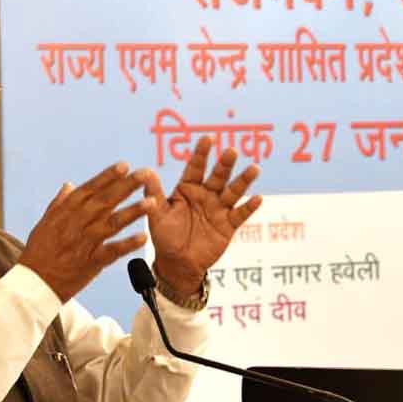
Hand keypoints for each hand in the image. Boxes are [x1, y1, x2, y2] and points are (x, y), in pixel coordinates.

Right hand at [19, 162, 155, 301]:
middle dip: (125, 186)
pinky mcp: (90, 263)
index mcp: (64, 214)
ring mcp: (83, 244)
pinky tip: (143, 237)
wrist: (32, 285)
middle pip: (103, 202)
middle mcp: (75, 225)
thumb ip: (59, 203)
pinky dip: (127, 244)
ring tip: (151, 202)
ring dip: (132, 212)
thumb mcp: (44, 224)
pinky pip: (111, 252)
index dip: (106, 177)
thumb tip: (69, 184)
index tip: (123, 165)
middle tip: (144, 174)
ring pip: (111, 224)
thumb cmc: (38, 253)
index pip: (88, 190)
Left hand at [145, 136, 261, 296]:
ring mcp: (218, 209)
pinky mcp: (228, 225)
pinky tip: (257, 198)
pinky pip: (240, 214)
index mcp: (187, 189)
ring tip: (254, 168)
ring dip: (243, 180)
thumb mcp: (157, 215)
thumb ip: (153, 194)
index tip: (208, 138)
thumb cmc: (165, 238)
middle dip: (224, 164)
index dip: (202, 153)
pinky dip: (249, 207)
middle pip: (217, 176)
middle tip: (231, 151)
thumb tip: (144, 172)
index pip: (195, 167)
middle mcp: (206, 195)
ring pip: (233, 191)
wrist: (177, 264)